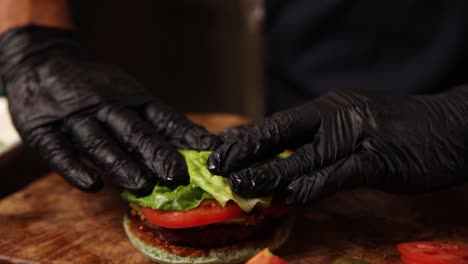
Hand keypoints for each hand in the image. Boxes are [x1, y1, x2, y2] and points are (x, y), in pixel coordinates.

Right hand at [0, 25, 218, 194]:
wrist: (42, 57)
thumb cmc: (96, 84)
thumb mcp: (129, 92)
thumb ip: (156, 120)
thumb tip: (196, 145)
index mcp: (131, 99)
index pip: (163, 118)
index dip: (185, 137)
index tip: (207, 154)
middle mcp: (105, 106)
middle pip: (134, 131)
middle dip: (156, 154)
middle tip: (176, 177)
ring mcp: (74, 118)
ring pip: (100, 143)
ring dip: (120, 164)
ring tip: (141, 185)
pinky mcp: (44, 131)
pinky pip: (58, 152)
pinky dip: (75, 168)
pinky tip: (91, 185)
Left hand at [208, 87, 467, 204]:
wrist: (452, 128)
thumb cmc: (399, 131)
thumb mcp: (355, 127)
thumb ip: (322, 143)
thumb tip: (286, 164)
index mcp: (330, 108)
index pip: (279, 122)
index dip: (248, 136)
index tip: (219, 148)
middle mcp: (338, 116)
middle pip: (283, 133)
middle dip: (247, 150)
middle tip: (216, 165)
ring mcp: (359, 136)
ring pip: (306, 156)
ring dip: (271, 172)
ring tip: (240, 186)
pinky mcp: (380, 158)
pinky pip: (341, 174)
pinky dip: (316, 185)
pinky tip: (294, 195)